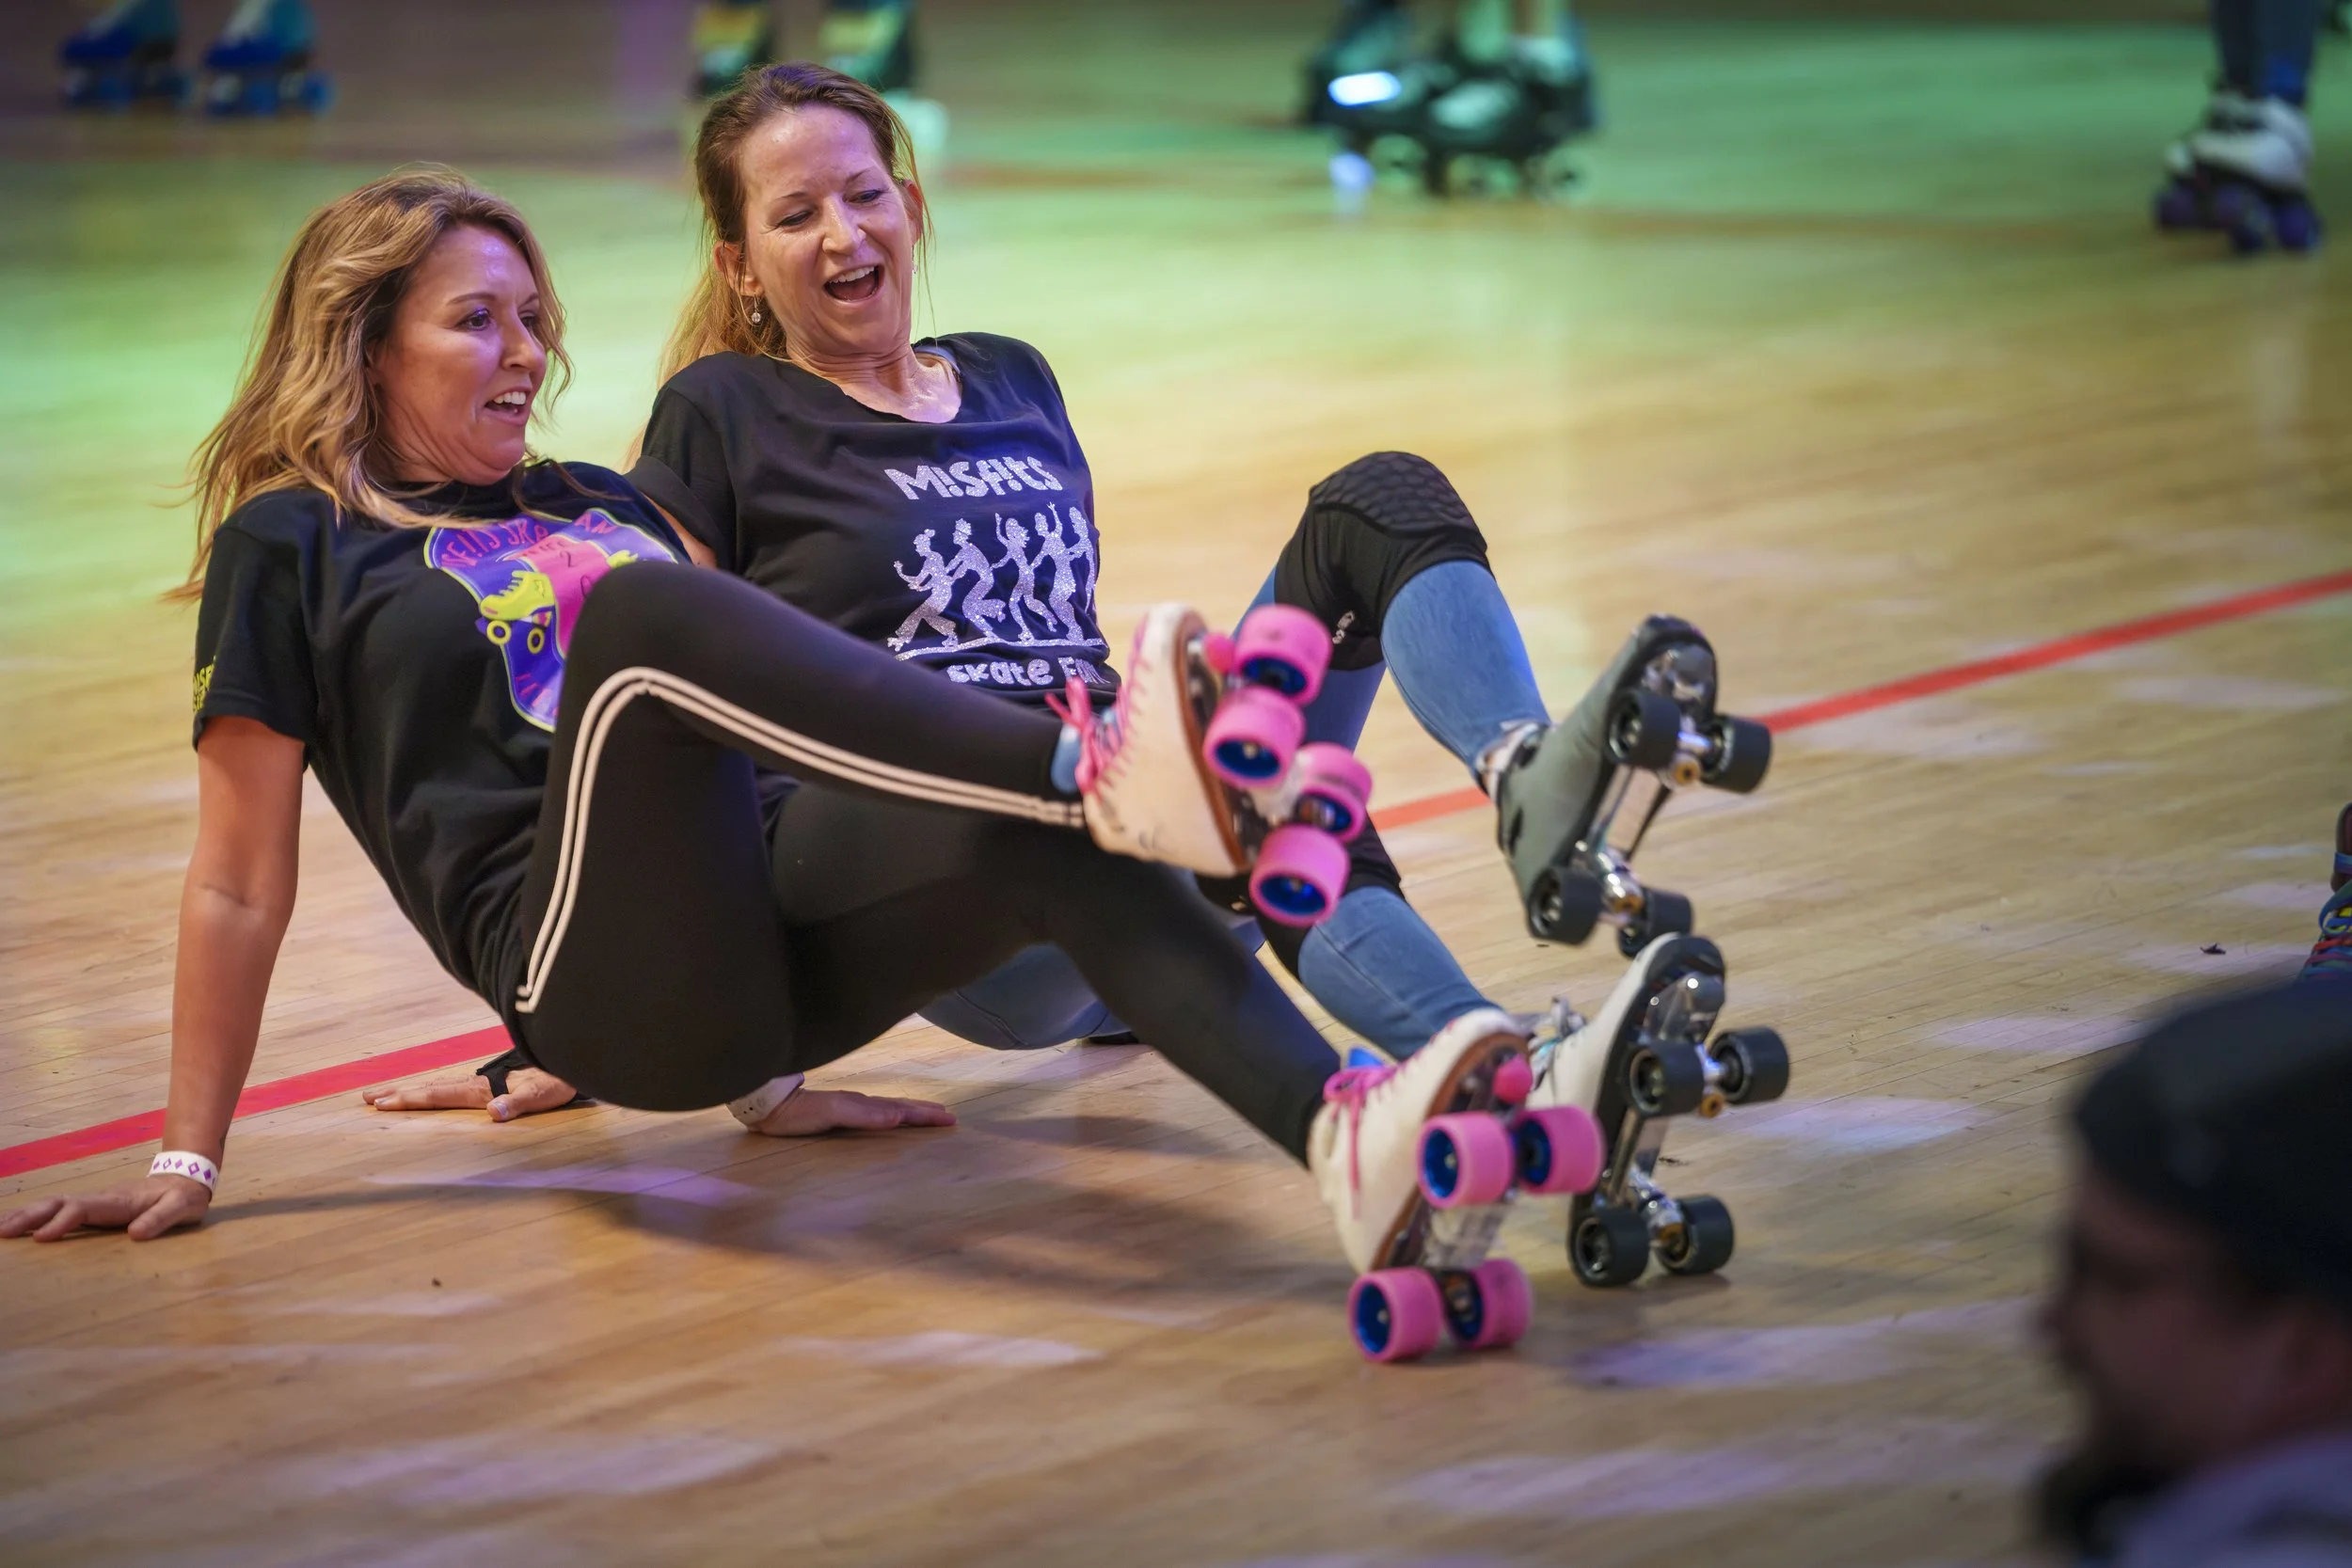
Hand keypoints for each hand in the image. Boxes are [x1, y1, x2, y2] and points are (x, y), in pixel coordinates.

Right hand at [0, 1174, 212, 1241]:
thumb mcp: (182, 1207)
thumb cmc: (184, 1196)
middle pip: (59, 1203)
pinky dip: (37, 1216)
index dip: (62, 1222)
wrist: (187, 1177)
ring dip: (27, 1215)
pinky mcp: (94, 1207)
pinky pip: (59, 1210)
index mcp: (119, 1201)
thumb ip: (162, 1218)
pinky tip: (21, 1225)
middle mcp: (101, 1198)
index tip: (41, 1238)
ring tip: (1, 1229)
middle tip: (2, 1232)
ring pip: (54, 1204)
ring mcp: (96, 1201)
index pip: (83, 1209)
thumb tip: (136, 1234)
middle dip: (30, 1216)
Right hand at [361, 1067, 577, 1121]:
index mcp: (482, 1088)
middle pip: (430, 1087)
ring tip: (383, 1093)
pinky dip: (431, 1090)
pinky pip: (451, 1087)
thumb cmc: (558, 1081)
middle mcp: (476, 1082)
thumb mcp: (542, 1095)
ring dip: (411, 1090)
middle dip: (399, 1093)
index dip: (410, 1099)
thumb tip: (494, 1112)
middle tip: (366, 1097)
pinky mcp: (489, 1082)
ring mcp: (481, 1081)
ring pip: (438, 1085)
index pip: (438, 1094)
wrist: (571, 1060)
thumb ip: (518, 1102)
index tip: (382, 1102)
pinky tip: (426, 1093)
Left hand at [753, 1087, 955, 1136]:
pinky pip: (875, 1115)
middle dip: (925, 1112)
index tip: (950, 1118)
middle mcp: (861, 1105)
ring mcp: (851, 1108)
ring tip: (928, 1115)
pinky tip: (889, 1120)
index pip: (903, 1110)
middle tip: (949, 1117)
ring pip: (889, 1109)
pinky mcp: (839, 1115)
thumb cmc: (800, 1112)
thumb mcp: (833, 1112)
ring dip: (911, 1112)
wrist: (771, 1107)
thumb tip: (898, 1117)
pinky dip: (891, 1116)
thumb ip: (864, 1114)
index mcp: (864, 1105)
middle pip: (901, 1107)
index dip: (925, 1115)